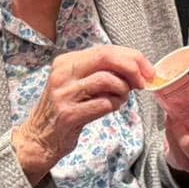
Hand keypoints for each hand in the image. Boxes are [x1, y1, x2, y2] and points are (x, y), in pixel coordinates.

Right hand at [13, 45, 153, 183]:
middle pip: (106, 57)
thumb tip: (136, 68)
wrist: (40, 138)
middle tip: (143, 82)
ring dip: (122, 91)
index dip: (132, 57)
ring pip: (107, 80)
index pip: (105, 49)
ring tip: (120, 99)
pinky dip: (115, 105)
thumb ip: (101, 72)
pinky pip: (104, 104)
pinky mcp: (69, 114)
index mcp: (66, 61)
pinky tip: (111, 108)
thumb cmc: (66, 109)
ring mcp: (64, 93)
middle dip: (132, 67)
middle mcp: (63, 73)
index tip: (148, 70)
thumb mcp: (78, 83)